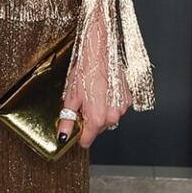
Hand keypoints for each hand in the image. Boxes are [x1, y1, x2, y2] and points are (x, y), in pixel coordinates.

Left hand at [58, 10, 131, 148]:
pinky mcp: (127, 99)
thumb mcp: (71, 97)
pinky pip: (115, 109)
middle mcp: (113, 115)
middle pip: (97, 130)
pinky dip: (108, 104)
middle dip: (88, 120)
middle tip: (81, 104)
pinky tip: (102, 91)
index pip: (87, 141)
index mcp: (97, 117)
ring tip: (91, 94)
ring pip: (107, 119)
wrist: (100, 52)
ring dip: (99, 112)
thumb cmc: (85, 70)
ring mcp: (122, 107)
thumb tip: (63, 135)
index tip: (73, 126)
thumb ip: (67, 120)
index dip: (78, 134)